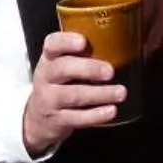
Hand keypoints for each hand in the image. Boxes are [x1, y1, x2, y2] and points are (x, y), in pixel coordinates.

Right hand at [21, 31, 123, 156]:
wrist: (38, 119)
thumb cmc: (60, 84)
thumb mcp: (63, 65)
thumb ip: (84, 54)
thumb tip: (123, 43)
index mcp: (50, 58)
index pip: (52, 44)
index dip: (66, 42)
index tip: (83, 42)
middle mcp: (46, 77)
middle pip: (63, 68)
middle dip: (88, 69)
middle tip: (110, 71)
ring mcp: (49, 99)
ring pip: (73, 95)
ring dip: (99, 94)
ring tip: (120, 92)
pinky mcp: (57, 120)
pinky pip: (77, 118)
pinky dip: (96, 115)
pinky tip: (111, 110)